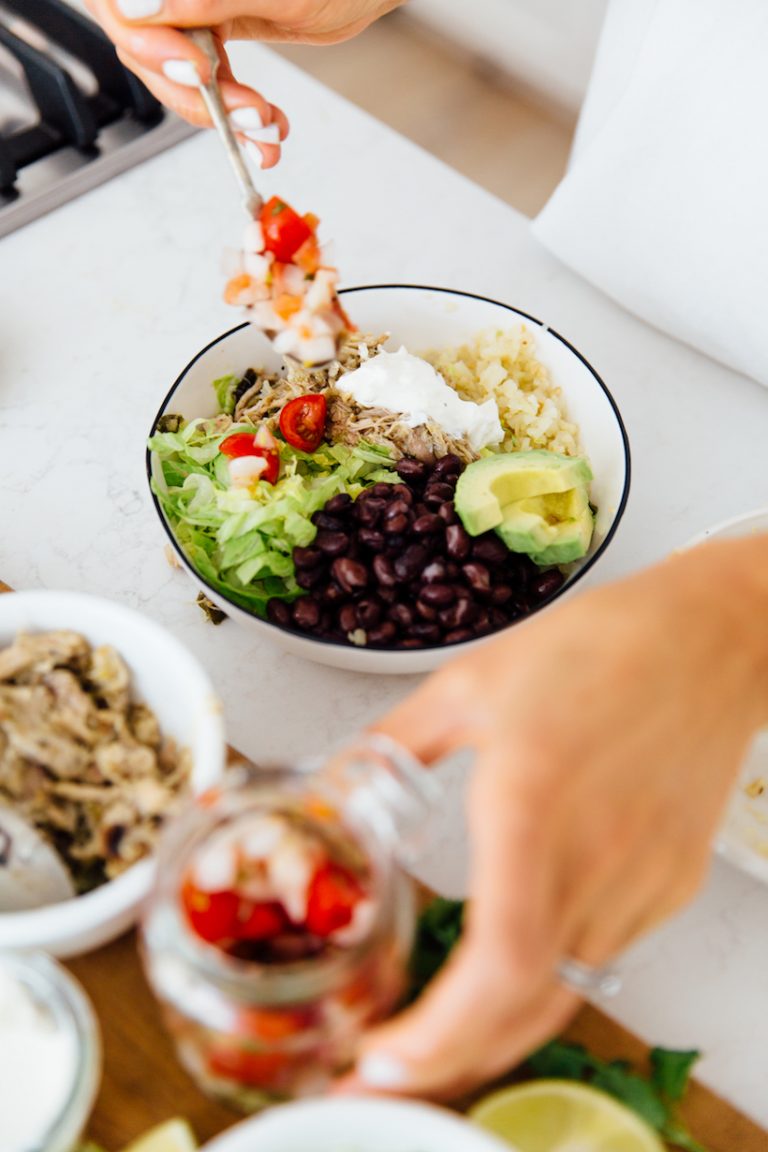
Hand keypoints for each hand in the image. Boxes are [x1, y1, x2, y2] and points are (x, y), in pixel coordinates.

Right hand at [86, 1, 403, 161]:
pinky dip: (235, 113)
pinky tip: (265, 129)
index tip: (196, 71)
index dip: (149, 42)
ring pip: (176, 75)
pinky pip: (207, 83)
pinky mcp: (213, 34)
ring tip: (266, 128)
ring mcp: (191, 9)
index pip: (123, 6)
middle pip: (144, 47)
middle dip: (196, 93)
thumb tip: (139, 6)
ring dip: (222, 114)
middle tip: (246, 112)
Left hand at [339, 536, 767, 1100]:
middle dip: (447, 1060)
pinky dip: (546, 979)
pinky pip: (602, 954)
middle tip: (382, 1073)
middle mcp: (594, 855)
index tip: (380, 1058)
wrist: (708, 640)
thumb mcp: (470, 683)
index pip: (499, 961)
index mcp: (531, 801)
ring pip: (564, 991)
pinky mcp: (670, 881)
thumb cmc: (599, 646)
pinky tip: (509, 965)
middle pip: (527, 1008)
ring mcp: (643, 878)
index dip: (439, 1033)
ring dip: (494, 1027)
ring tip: (434, 1032)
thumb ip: (395, 741)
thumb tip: (338, 781)